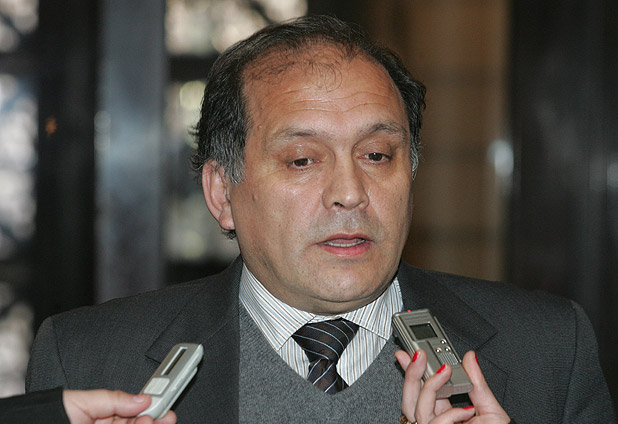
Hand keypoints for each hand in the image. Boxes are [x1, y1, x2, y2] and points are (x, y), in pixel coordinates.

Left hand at [62, 390, 176, 423]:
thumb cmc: (49, 417)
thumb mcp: (82, 401)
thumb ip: (113, 398)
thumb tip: (142, 398)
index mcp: (102, 415)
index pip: (132, 410)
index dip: (150, 405)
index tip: (163, 401)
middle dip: (154, 419)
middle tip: (164, 415)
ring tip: (150, 422)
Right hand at [395, 349, 509, 422]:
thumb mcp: (489, 407)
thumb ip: (477, 382)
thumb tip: (470, 358)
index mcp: (444, 412)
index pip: (421, 390)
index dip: (411, 371)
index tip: (409, 355)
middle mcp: (436, 421)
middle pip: (409, 399)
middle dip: (411, 374)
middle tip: (420, 356)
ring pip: (417, 409)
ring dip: (430, 386)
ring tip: (446, 372)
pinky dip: (450, 415)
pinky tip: (466, 411)